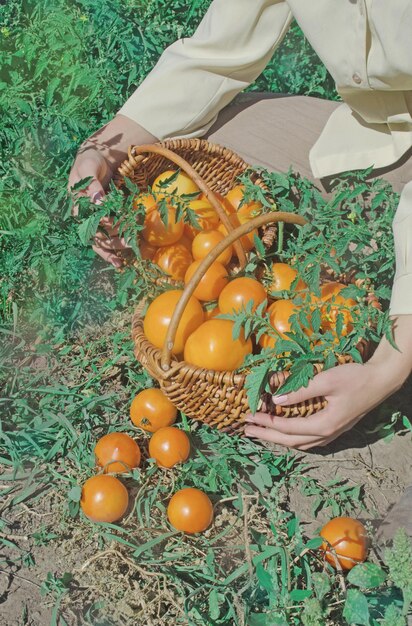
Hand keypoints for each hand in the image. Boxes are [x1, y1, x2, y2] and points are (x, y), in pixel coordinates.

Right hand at [67, 114, 157, 266]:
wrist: (94, 161)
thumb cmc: (89, 163)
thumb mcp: (88, 169)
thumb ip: (93, 185)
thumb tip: (98, 201)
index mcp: (77, 204)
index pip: (88, 218)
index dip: (100, 223)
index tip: (113, 222)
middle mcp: (84, 217)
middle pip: (96, 234)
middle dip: (112, 240)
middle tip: (129, 242)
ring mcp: (93, 222)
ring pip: (101, 242)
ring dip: (114, 249)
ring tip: (128, 253)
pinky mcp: (103, 224)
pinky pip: (106, 241)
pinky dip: (113, 252)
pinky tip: (121, 262)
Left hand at [245, 314, 411, 449]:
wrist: (380, 381)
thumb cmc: (355, 378)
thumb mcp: (326, 380)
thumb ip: (301, 390)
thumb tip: (276, 398)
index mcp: (323, 425)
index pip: (287, 428)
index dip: (266, 422)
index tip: (249, 416)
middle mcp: (326, 434)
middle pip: (290, 441)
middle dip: (266, 435)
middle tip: (246, 430)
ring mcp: (332, 434)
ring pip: (299, 443)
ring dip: (278, 438)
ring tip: (261, 431)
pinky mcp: (334, 428)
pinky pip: (308, 439)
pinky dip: (292, 436)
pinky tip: (285, 431)